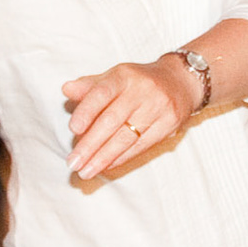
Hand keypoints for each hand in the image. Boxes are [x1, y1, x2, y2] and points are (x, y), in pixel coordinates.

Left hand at [62, 55, 198, 178]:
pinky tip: (106, 166)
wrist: (180, 81)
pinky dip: (121, 158)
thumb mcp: (114, 77)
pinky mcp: (169, 124)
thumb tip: (67, 89)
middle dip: (90, 144)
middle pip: (112, 120)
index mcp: (124, 76)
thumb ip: (90, 86)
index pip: (102, 93)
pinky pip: (141, 145)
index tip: (73, 129)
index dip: (87, 111)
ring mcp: (158, 108)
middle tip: (74, 162)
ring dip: (103, 157)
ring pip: (126, 137)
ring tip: (86, 171)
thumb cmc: (138, 82)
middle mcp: (142, 90)